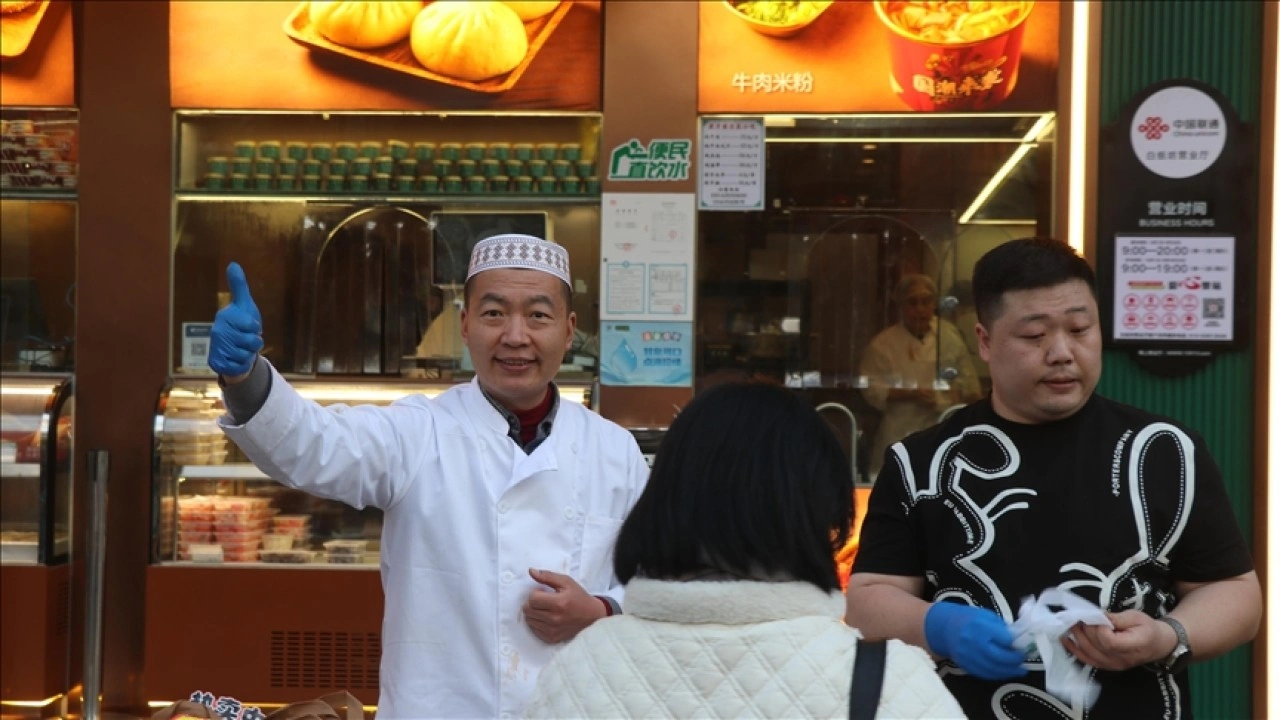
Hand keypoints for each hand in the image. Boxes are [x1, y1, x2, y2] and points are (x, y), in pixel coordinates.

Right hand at [209, 262, 263, 380]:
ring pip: (247, 354)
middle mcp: (218, 332)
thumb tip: (233, 264)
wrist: (235, 349)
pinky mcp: (218, 364)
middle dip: (254, 342)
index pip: (252, 324)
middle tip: (246, 338)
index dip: (255, 327)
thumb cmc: (241, 324)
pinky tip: (237, 359)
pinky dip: (242, 364)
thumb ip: (240, 286)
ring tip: (242, 348)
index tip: (249, 325)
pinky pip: (240, 366)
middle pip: (252, 341)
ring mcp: (217, 348)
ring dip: (249, 353)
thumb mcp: (244, 304)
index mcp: (225, 317)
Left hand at [522, 568, 605, 643]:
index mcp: (559, 603)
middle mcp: (555, 619)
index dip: (535, 593)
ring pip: (529, 620)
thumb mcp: (566, 582)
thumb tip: (530, 571)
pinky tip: (546, 618)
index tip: (543, 592)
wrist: (592, 616)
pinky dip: (537, 623)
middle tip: (542, 600)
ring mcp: (553, 630)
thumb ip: (547, 576)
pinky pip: (534, 630)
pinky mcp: (552, 638)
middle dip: (532, 603)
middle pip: (527, 610)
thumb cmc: (578, 597)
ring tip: (545, 609)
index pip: (532, 599)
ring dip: (534, 613)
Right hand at [925, 601, 1027, 679]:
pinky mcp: (965, 665)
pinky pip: (984, 674)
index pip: (1004, 638)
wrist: (944, 628)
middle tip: (1022, 659)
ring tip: (1020, 670)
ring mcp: (968, 655)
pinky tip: (1005, 673)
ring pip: (993, 669)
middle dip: (1014, 660)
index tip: (1023, 644)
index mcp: (980, 625)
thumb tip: (1017, 641)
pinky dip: (997, 675)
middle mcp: (974, 642)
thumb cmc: (968, 619)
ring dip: (1009, 671)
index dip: (1015, 643)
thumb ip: (1000, 627)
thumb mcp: (986, 616)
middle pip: (999, 657)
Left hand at [1062, 610, 1176, 671]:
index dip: (1098, 628)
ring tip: (1071, 624)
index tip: (1096, 616)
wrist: (1157, 644)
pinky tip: (1065, 639)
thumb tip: (1098, 615)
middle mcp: (1122, 660)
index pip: (1108, 641)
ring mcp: (1113, 666)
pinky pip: (1088, 660)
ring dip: (1077, 638)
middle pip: (1096, 646)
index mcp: (1134, 646)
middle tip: (1078, 616)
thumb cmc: (1148, 628)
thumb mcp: (1136, 617)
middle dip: (1084, 630)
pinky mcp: (1107, 666)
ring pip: (1089, 654)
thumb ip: (1116, 618)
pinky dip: (1074, 650)